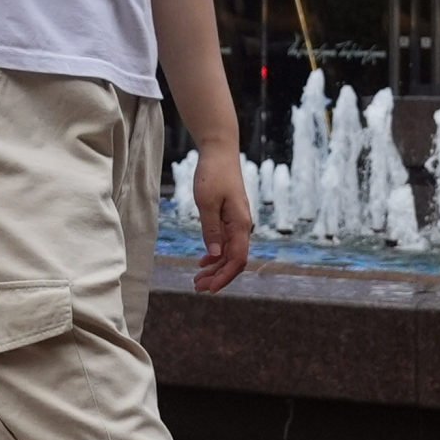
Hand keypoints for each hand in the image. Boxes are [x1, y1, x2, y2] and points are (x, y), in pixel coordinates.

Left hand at [189, 145, 252, 292]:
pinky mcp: (230, 216)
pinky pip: (226, 242)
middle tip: (197, 288)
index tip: (209, 289)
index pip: (237, 260)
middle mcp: (242, 225)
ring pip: (229, 253)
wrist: (219, 151)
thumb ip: (211, 230)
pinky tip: (203, 261)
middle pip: (234, 260)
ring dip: (215, 268)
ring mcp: (237, 221)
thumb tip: (215, 256)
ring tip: (197, 279)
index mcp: (239, 224)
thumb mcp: (207, 202)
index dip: (224, 277)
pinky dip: (215, 254)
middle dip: (217, 276)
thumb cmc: (212, 173)